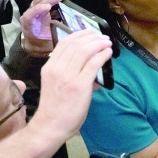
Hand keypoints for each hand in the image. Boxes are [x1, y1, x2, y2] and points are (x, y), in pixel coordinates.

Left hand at [19, 0, 70, 55]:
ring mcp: (35, 6)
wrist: (36, 41)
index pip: (30, 14)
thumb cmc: (43, 43)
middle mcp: (30, 13)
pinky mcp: (41, 3)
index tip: (48, 7)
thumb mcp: (49, 44)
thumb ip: (56, 38)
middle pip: (38, 1)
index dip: (38, 9)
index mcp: (30, 24)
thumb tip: (70, 35)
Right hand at [26, 30, 111, 144]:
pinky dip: (102, 55)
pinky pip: (93, 64)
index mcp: (50, 67)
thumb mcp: (55, 84)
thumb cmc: (54, 108)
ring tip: (107, 42)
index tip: (88, 32)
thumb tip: (87, 67)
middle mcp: (57, 69)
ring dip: (99, 44)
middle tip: (102, 36)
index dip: (78, 35)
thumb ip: (68, 73)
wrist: (50, 125)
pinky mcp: (80, 85)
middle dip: (91, 37)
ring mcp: (68, 76)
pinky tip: (108, 53)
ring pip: (85, 51)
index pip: (64, 44)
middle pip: (76, 44)